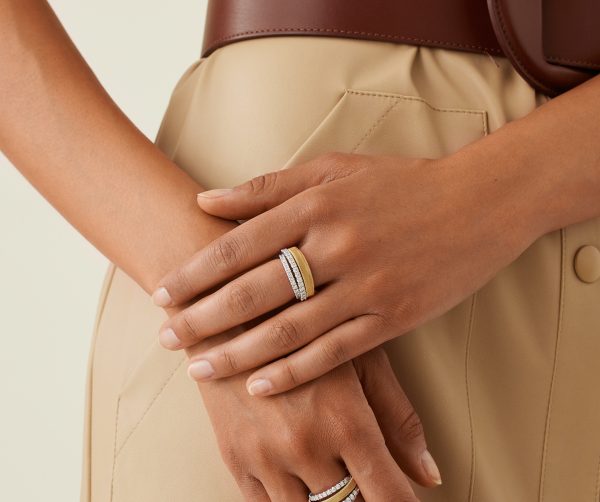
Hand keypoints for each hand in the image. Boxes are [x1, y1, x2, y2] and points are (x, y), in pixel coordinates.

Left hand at [154, 152, 533, 394]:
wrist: (479, 203)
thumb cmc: (400, 182)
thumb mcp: (334, 169)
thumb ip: (269, 186)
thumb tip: (207, 201)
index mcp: (316, 205)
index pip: (237, 245)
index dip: (193, 273)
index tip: (162, 292)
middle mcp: (336, 246)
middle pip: (252, 292)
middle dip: (201, 318)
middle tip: (166, 338)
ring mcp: (365, 286)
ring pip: (287, 330)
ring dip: (236, 354)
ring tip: (198, 368)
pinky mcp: (392, 318)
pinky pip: (334, 352)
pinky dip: (293, 372)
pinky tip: (259, 386)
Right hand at [196, 337, 441, 500]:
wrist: (230, 312)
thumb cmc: (306, 328)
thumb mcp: (362, 359)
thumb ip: (398, 419)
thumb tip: (429, 475)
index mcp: (347, 424)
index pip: (388, 497)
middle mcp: (306, 448)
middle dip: (362, 499)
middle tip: (364, 483)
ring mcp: (266, 458)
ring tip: (331, 480)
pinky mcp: (235, 460)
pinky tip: (299, 486)